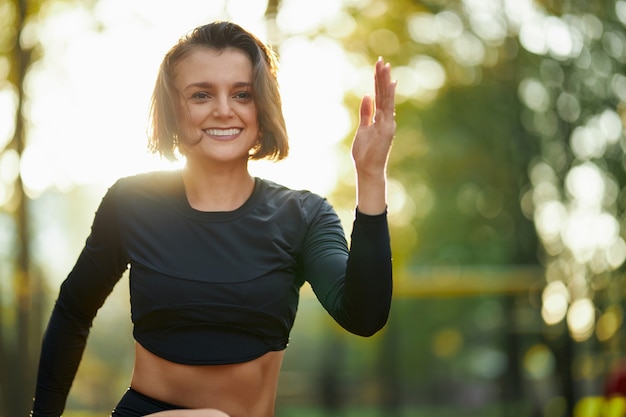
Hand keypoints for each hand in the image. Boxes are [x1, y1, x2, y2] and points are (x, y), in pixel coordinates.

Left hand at [351, 57, 396, 179]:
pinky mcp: (387, 128)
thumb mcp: (362, 129)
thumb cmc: (365, 153)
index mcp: (380, 118)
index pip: (379, 96)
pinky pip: (388, 108)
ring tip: (385, 66)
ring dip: (385, 82)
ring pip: (386, 98)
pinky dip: (389, 95)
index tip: (378, 68)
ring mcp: (388, 122)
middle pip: (384, 94)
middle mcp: (386, 118)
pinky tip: (390, 83)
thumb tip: (367, 95)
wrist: (368, 169)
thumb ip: (366, 112)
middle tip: (381, 60)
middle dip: (382, 77)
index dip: (378, 82)